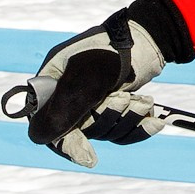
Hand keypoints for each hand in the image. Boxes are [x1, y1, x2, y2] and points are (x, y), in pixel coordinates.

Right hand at [24, 9, 168, 167]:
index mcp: (51, 80)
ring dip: (127, 120)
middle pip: (79, 129)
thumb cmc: (113, 51)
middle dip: (107, 119)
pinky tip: (155, 122)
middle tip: (126, 99)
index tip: (87, 156)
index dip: (65, 142)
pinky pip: (120, 129)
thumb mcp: (86, 79)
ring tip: (143, 101)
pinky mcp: (113, 103)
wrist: (150, 37)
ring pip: (102, 131)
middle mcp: (67, 91)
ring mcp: (91, 98)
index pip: (46, 121)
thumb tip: (38, 138)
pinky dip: (137, 127)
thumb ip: (63, 109)